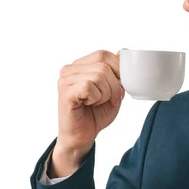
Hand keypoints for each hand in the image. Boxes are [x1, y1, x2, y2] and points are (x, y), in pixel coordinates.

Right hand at [51, 49, 124, 175]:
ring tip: (97, 103)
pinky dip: (96, 98)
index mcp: (81, 66)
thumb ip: (117, 72)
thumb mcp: (113, 91)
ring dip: (106, 94)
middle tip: (110, 99)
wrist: (82, 137)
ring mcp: (65, 79)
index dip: (118, 70)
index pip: (104, 55)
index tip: (119, 88)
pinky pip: (89, 86)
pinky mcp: (65, 91)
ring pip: (99, 76)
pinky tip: (89, 105)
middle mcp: (70, 69)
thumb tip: (123, 51)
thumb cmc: (95, 115)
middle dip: (115, 85)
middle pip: (103, 65)